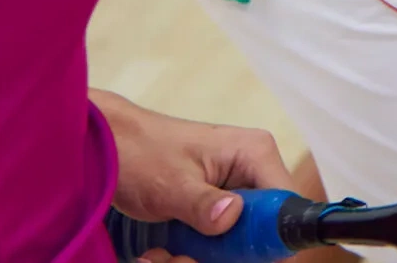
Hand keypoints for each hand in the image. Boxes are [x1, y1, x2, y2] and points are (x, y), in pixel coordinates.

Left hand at [96, 90, 295, 262]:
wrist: (110, 145)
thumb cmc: (140, 154)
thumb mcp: (170, 183)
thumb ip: (202, 203)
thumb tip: (232, 216)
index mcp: (255, 155)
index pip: (286, 207)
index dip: (267, 241)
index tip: (233, 259)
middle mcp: (253, 172)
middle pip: (262, 233)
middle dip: (224, 257)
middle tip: (180, 260)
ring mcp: (235, 192)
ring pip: (237, 244)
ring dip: (199, 259)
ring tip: (160, 256)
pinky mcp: (217, 208)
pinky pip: (218, 243)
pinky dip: (191, 255)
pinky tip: (161, 252)